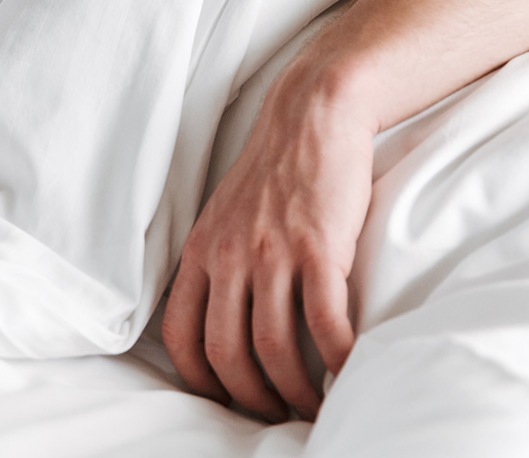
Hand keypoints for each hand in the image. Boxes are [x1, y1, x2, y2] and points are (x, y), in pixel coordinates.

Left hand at [162, 66, 374, 420]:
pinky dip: (337, 359)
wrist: (311, 115)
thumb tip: (219, 316)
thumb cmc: (273, 169)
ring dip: (294, 390)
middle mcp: (228, 255)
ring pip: (274, 347)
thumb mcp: (223, 213)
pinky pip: (325, 323)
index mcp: (201, 250)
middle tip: (274, 413)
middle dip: (250, 397)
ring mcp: (272, 252)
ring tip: (312, 404)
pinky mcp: (317, 248)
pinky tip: (348, 372)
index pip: (181, 334)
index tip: (225, 398)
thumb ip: (216, 260)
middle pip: (226, 352)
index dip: (200, 380)